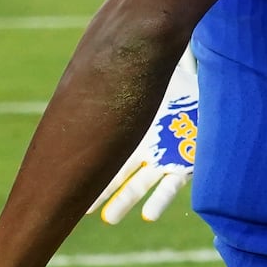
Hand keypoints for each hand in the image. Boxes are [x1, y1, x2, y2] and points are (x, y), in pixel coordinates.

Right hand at [89, 50, 197, 223]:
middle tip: (80, 210)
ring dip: (124, 201)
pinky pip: (172, 184)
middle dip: (100, 193)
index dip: (87, 171)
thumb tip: (89, 49)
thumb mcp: (139, 67)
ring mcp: (165, 155)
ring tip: (108, 218)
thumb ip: (115, 65)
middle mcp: (145, 145)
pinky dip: (159, 199)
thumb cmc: (170, 69)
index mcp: (131, 129)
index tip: (63, 185)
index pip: (105, 155)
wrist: (204, 76)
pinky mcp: (187, 160)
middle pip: (118, 174)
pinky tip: (147, 214)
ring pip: (141, 184)